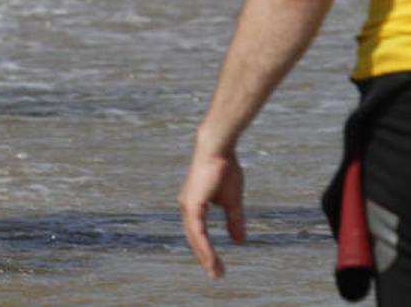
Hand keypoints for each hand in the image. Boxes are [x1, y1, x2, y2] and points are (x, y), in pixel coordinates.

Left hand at [179, 149, 246, 278]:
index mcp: (194, 206)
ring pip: (195, 238)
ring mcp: (188, 205)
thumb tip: (238, 241)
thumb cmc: (224, 170)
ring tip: (215, 272)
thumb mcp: (232, 201)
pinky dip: (204, 246)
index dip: (207, 250)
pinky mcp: (192, 204)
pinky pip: (197, 231)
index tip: (217, 266)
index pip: (199, 233)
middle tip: (217, 275)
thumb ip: (234, 220)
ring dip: (205, 256)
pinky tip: (210, 259)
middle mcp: (187, 207)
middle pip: (195, 239)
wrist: (218, 150)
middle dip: (205, 258)